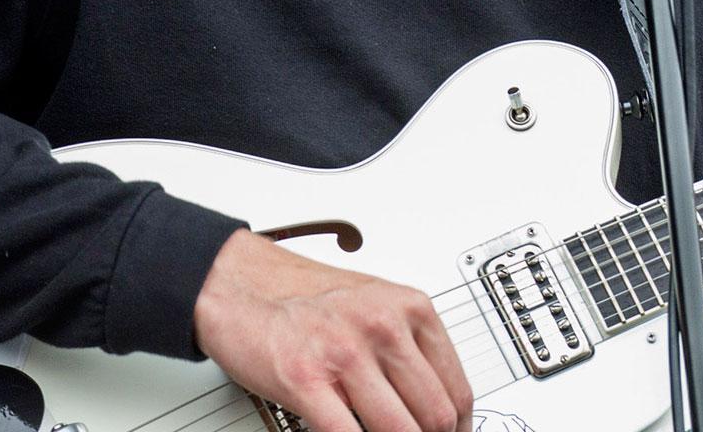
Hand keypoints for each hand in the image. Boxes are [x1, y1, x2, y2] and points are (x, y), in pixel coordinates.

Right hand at [193, 229, 473, 431]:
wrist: (243, 285)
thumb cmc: (307, 296)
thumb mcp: (378, 304)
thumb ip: (409, 347)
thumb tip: (438, 399)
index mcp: (410, 308)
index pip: (456, 387)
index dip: (459, 427)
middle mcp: (384, 326)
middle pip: (435, 414)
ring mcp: (346, 353)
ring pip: (399, 430)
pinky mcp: (306, 380)